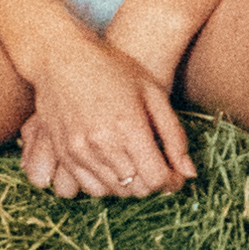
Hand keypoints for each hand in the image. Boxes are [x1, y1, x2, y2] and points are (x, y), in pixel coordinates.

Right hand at [16, 15, 195, 200]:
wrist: (60, 57)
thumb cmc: (111, 68)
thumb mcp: (152, 92)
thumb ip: (173, 135)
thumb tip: (189, 173)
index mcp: (128, 127)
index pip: (157, 178)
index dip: (172, 181)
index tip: (175, 173)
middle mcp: (102, 145)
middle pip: (138, 189)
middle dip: (153, 182)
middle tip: (157, 165)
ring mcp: (79, 152)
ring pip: (115, 191)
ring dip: (131, 185)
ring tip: (135, 163)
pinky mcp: (63, 154)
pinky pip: (90, 188)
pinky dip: (107, 184)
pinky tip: (113, 166)